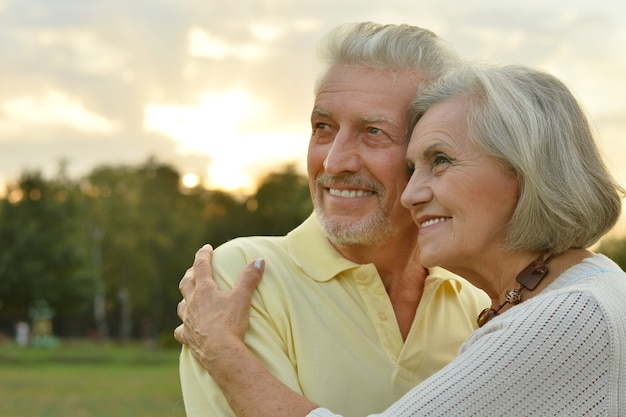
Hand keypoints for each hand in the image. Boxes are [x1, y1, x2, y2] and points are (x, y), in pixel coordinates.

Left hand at [174, 244, 264, 364]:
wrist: (220, 353)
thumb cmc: (231, 323)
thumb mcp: (242, 298)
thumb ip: (249, 278)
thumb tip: (259, 261)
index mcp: (204, 290)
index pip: (201, 266)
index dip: (203, 255)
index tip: (207, 248)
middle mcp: (192, 303)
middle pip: (186, 283)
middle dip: (190, 273)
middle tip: (194, 269)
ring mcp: (187, 320)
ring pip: (181, 305)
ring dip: (185, 298)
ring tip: (189, 297)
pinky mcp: (187, 337)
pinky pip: (180, 331)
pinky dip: (182, 327)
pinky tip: (184, 328)